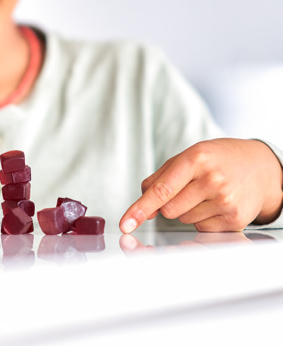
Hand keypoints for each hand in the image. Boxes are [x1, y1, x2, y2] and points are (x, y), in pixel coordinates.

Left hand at [119, 138, 282, 232]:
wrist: (260, 167)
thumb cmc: (217, 159)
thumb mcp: (187, 157)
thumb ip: (161, 177)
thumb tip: (143, 201)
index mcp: (195, 159)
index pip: (161, 190)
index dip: (140, 208)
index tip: (126, 223)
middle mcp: (212, 180)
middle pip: (168, 210)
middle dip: (169, 204)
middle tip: (187, 189)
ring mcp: (225, 200)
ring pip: (183, 219)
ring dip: (187, 211)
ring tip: (205, 194)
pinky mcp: (235, 219)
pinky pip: (201, 228)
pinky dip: (202, 219)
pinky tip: (215, 204)